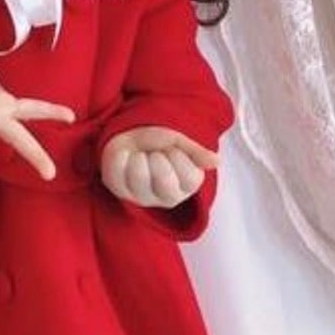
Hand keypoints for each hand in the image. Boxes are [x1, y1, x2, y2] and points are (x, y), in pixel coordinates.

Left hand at [100, 126, 219, 208]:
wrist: (129, 136)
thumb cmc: (156, 143)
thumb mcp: (178, 141)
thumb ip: (195, 152)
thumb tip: (216, 162)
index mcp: (187, 186)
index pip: (189, 177)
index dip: (177, 155)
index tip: (170, 150)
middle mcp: (166, 198)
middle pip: (165, 182)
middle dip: (158, 158)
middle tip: (154, 154)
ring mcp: (141, 198)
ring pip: (139, 176)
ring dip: (139, 156)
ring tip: (140, 156)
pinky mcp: (119, 192)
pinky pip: (117, 172)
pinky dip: (121, 156)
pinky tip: (126, 158)